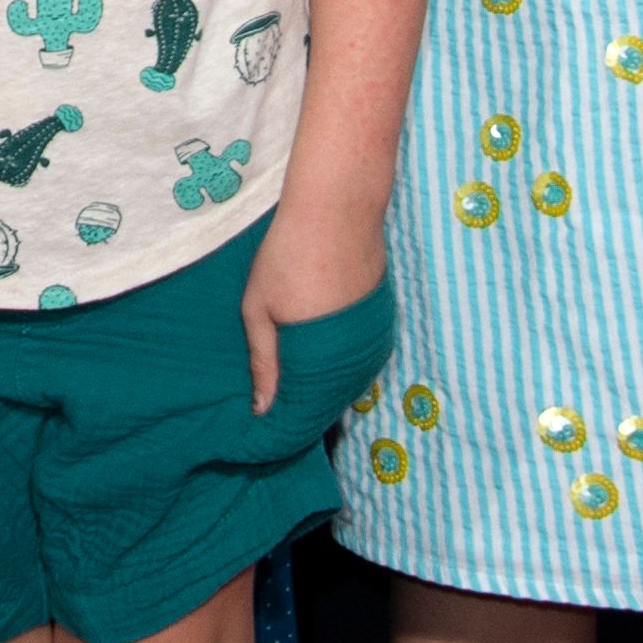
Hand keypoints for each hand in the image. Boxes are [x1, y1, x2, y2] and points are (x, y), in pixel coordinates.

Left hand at [241, 190, 385, 413]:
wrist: (337, 209)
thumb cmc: (287, 256)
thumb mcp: (260, 309)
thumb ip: (264, 361)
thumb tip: (263, 411)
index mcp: (322, 360)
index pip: (307, 413)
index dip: (286, 424)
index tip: (265, 433)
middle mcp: (355, 359)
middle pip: (332, 402)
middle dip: (306, 412)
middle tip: (277, 415)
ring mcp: (374, 340)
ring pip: (350, 382)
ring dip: (326, 392)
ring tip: (296, 396)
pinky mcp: (383, 322)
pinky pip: (362, 360)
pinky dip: (343, 369)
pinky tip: (323, 367)